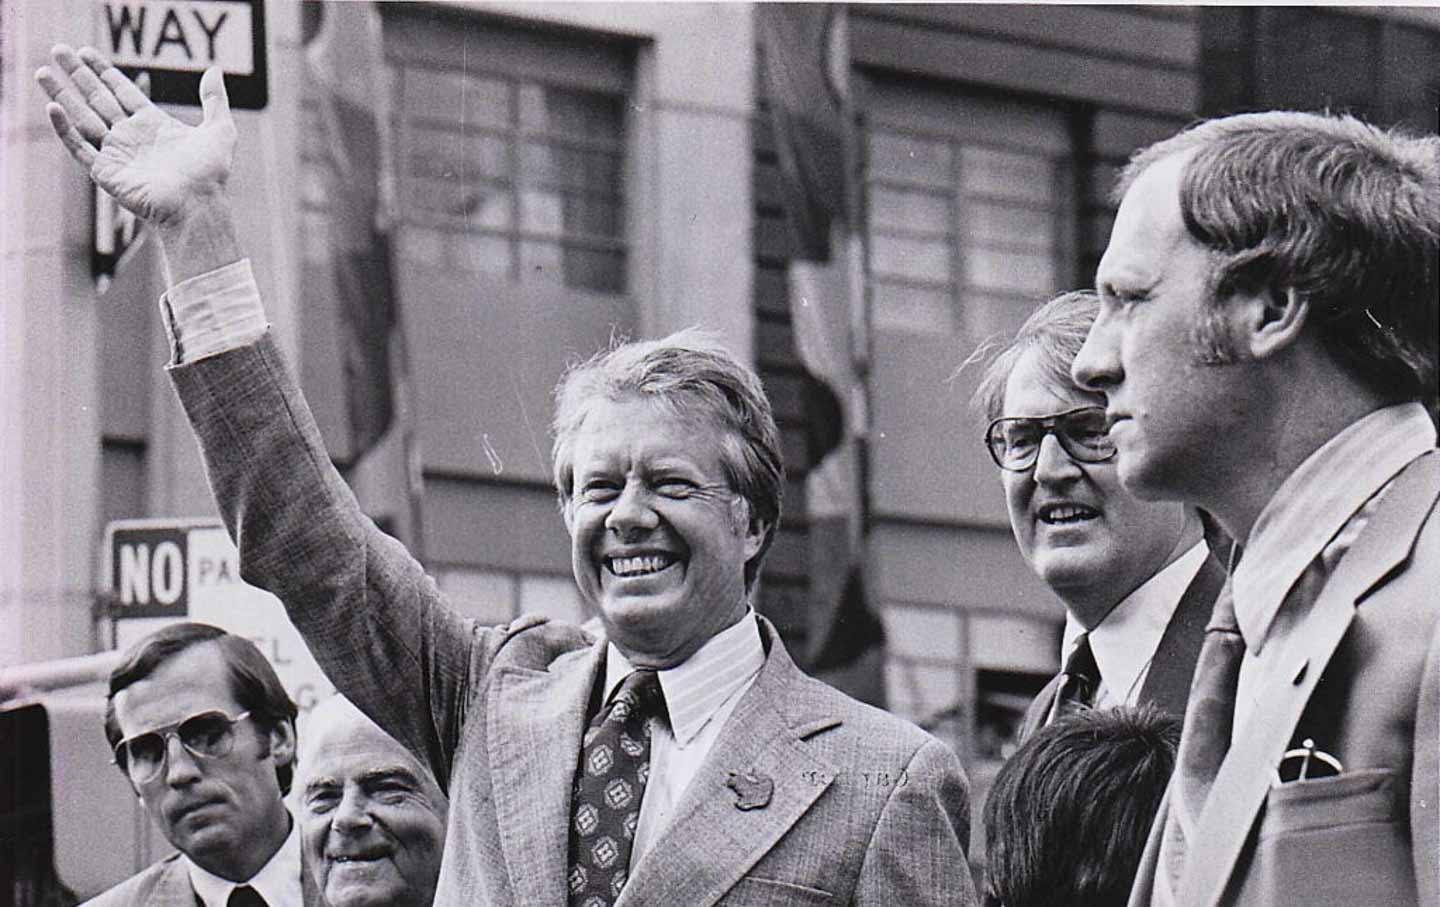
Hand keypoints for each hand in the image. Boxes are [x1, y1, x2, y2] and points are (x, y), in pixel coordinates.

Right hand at [35, 44, 234, 227]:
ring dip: (61, 96)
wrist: (198, 206)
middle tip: (58, 50)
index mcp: (153, 125)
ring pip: (82, 118)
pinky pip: (80, 147)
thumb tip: (215, 69)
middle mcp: (131, 137)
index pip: (121, 92)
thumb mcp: (220, 130)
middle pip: (97, 98)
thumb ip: (214, 100)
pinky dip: (65, 129)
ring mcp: (117, 153)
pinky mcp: (106, 171)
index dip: (104, 71)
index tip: (86, 51)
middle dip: (77, 74)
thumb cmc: (211, 174)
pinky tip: (53, 108)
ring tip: (42, 72)